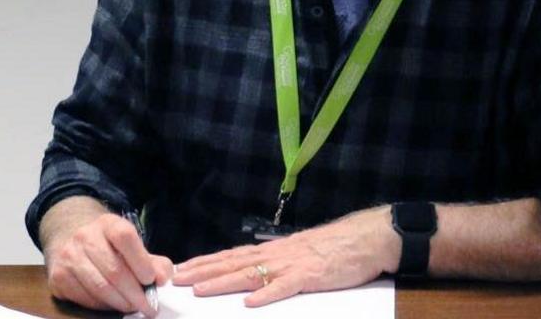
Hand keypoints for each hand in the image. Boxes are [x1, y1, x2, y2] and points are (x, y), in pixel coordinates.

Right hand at [42, 201, 172, 315]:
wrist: (70, 240)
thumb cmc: (108, 247)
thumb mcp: (132, 246)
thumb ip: (153, 262)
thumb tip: (162, 278)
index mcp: (108, 224)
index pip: (125, 237)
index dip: (140, 262)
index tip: (151, 280)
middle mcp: (84, 236)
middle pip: (114, 270)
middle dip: (136, 294)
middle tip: (149, 308)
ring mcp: (68, 256)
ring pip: (100, 288)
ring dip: (121, 303)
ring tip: (133, 307)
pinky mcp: (58, 276)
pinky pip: (85, 298)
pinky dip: (103, 306)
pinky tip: (112, 303)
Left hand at [173, 206, 398, 307]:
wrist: (365, 237)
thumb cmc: (332, 248)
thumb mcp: (297, 253)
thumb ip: (275, 262)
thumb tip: (253, 275)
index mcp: (270, 251)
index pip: (230, 256)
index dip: (204, 263)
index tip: (181, 269)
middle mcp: (274, 255)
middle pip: (231, 263)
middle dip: (201, 272)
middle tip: (175, 279)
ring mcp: (290, 265)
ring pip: (249, 274)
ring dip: (222, 282)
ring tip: (199, 290)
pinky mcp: (309, 276)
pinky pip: (285, 287)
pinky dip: (267, 295)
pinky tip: (250, 303)